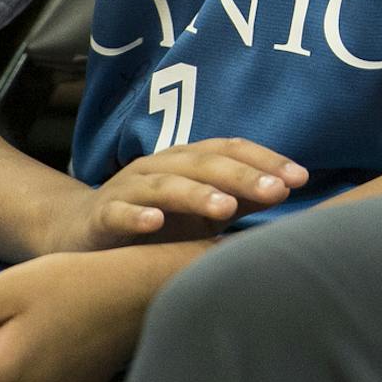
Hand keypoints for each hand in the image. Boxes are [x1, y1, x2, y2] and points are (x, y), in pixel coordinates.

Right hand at [34, 139, 308, 255]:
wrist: (81, 232)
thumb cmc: (156, 222)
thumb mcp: (201, 212)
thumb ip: (240, 201)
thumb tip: (287, 192)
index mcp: (188, 160)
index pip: (231, 150)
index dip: (266, 160)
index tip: (300, 178)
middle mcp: (161, 165)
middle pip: (205, 163)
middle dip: (244, 176)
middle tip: (277, 190)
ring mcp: (129, 188)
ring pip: (166, 185)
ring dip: (197, 194)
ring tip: (226, 207)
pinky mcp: (102, 215)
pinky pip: (119, 212)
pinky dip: (136, 215)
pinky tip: (154, 223)